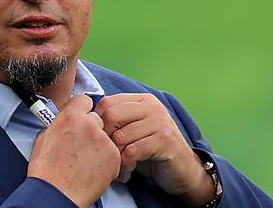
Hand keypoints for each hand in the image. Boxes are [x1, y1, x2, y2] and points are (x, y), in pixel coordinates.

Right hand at [28, 95, 120, 207]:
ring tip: (86, 160)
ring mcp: (104, 140)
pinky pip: (113, 153)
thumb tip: (64, 122)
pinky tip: (93, 169)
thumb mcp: (44, 138)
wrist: (55, 194)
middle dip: (91, 129)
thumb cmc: (46, 171)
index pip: (85, 100)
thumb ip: (58, 124)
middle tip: (82, 144)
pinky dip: (106, 160)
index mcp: (70, 116)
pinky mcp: (114, 157)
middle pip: (97, 119)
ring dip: (99, 145)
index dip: (83, 110)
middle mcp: (89, 124)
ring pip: (106, 136)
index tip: (82, 118)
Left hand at [95, 93, 214, 205]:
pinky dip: (126, 166)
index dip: (97, 122)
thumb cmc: (154, 152)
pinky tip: (127, 173)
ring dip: (116, 158)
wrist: (184, 171)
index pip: (107, 102)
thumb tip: (88, 120)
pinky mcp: (165, 140)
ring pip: (120, 136)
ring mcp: (160, 121)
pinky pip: (132, 151)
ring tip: (119, 168)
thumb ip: (118, 121)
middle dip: (105, 139)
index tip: (99, 141)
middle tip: (108, 155)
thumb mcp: (135, 130)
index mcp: (143, 100)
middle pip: (111, 115)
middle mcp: (152, 106)